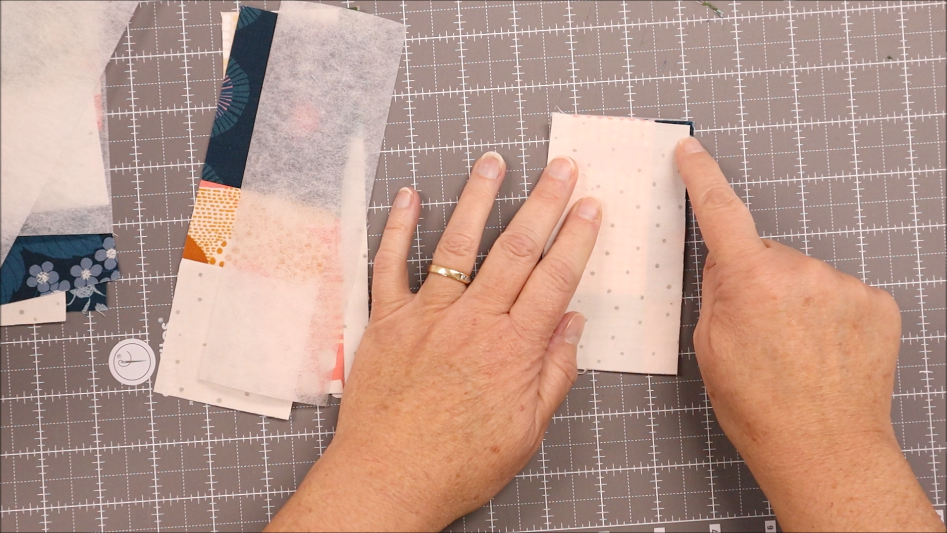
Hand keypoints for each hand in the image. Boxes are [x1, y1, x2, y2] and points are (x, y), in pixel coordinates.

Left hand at [266, 153, 601, 530]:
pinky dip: (397, 229)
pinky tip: (409, 198)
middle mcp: (471, 322)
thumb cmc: (458, 465)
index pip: (554, 279)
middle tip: (561, 167)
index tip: (590, 205)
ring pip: (457, 246)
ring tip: (493, 162)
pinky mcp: (386, 322)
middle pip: (515, 250)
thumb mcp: (526, 431)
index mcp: (512, 349)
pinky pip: (388, 266)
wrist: (388, 480)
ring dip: (477, 199)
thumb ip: (553, 373)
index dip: (576, 237)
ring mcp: (426, 316)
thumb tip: (573, 323)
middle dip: (543, 202)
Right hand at [676, 137, 943, 531]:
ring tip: (795, 350)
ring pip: (805, 275)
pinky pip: (840, 292)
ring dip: (796, 299)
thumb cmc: (761, 409)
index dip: (701, 175)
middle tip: (757, 331)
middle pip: (766, 254)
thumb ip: (716, 292)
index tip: (691, 151)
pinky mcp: (877, 304)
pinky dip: (830, 313)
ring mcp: (844, 286)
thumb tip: (725, 262)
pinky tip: (824, 349)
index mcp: (750, 281)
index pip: (719, 210)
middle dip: (757, 280)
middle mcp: (801, 273)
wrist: (824, 451)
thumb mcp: (710, 348)